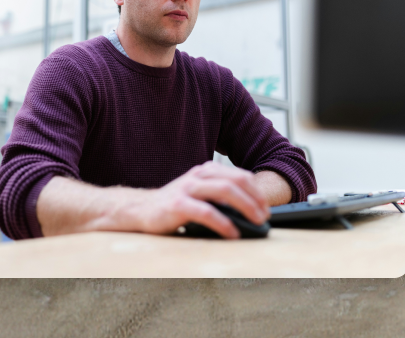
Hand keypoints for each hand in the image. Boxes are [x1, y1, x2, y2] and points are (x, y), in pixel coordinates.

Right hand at [111, 161, 271, 238]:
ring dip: (245, 207)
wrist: (138, 209)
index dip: (257, 191)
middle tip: (265, 216)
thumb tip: (248, 209)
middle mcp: (198, 175)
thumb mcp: (198, 193)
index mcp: (206, 170)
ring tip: (255, 222)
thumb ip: (217, 194)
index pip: (240, 176)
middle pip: (236, 181)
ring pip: (225, 192)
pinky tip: (232, 233)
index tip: (266, 207)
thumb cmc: (173, 205)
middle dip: (255, 199)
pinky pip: (206, 212)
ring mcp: (188, 188)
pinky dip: (223, 223)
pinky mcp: (177, 205)